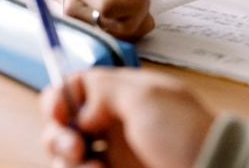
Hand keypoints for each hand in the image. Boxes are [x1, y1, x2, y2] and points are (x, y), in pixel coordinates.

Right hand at [42, 69, 214, 167]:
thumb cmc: (190, 135)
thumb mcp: (148, 97)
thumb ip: (105, 89)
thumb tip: (79, 105)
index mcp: (123, 96)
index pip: (76, 88)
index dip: (60, 97)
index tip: (58, 111)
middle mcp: (114, 125)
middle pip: (63, 124)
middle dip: (58, 133)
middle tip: (75, 145)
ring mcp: (113, 155)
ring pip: (67, 156)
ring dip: (68, 160)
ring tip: (92, 166)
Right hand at [64, 0, 155, 40]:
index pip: (108, 5)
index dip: (135, 0)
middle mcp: (78, 13)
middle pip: (121, 24)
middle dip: (141, 7)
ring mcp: (86, 29)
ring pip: (127, 34)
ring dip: (140, 16)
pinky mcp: (97, 38)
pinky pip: (129, 40)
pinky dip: (138, 25)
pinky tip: (131, 11)